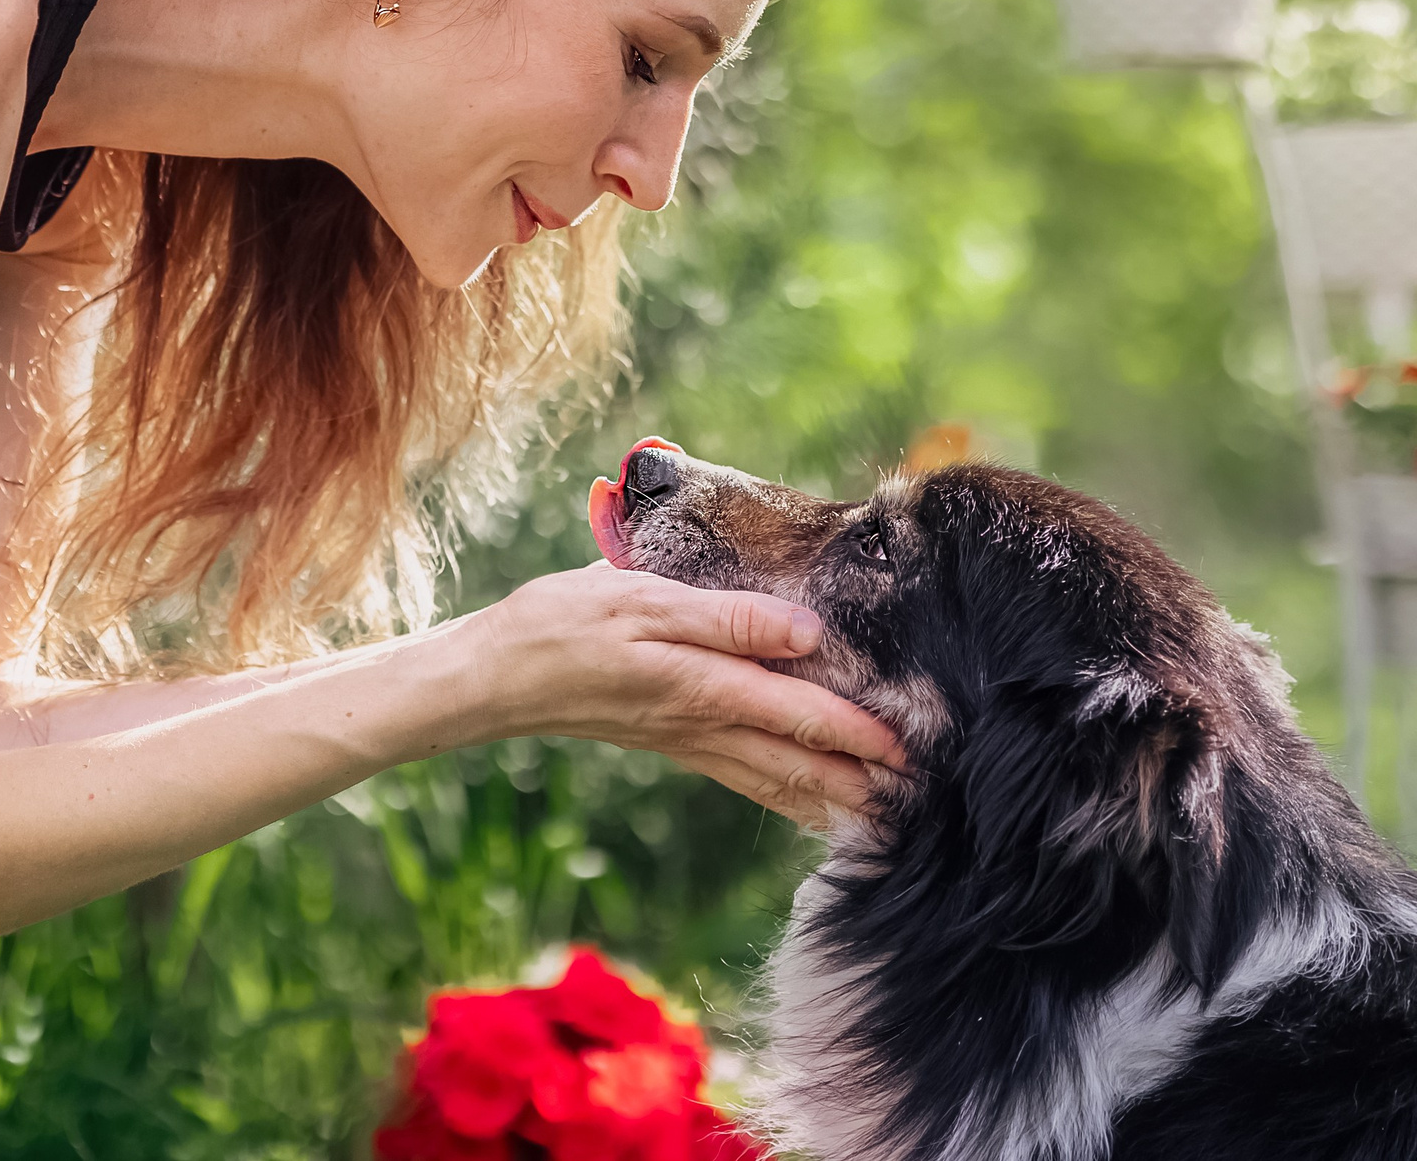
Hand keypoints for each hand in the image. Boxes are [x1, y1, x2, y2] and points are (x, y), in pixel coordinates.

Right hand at [456, 563, 907, 828]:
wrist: (496, 675)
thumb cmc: (564, 623)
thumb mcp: (643, 600)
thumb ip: (728, 617)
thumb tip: (806, 633)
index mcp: (705, 686)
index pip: (802, 715)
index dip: (861, 734)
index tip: (912, 752)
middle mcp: (704, 723)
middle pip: (798, 762)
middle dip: (860, 782)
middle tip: (919, 801)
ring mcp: (686, 739)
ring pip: (774, 778)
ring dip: (829, 797)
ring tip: (880, 816)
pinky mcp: (670, 738)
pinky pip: (744, 776)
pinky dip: (785, 794)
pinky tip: (803, 802)